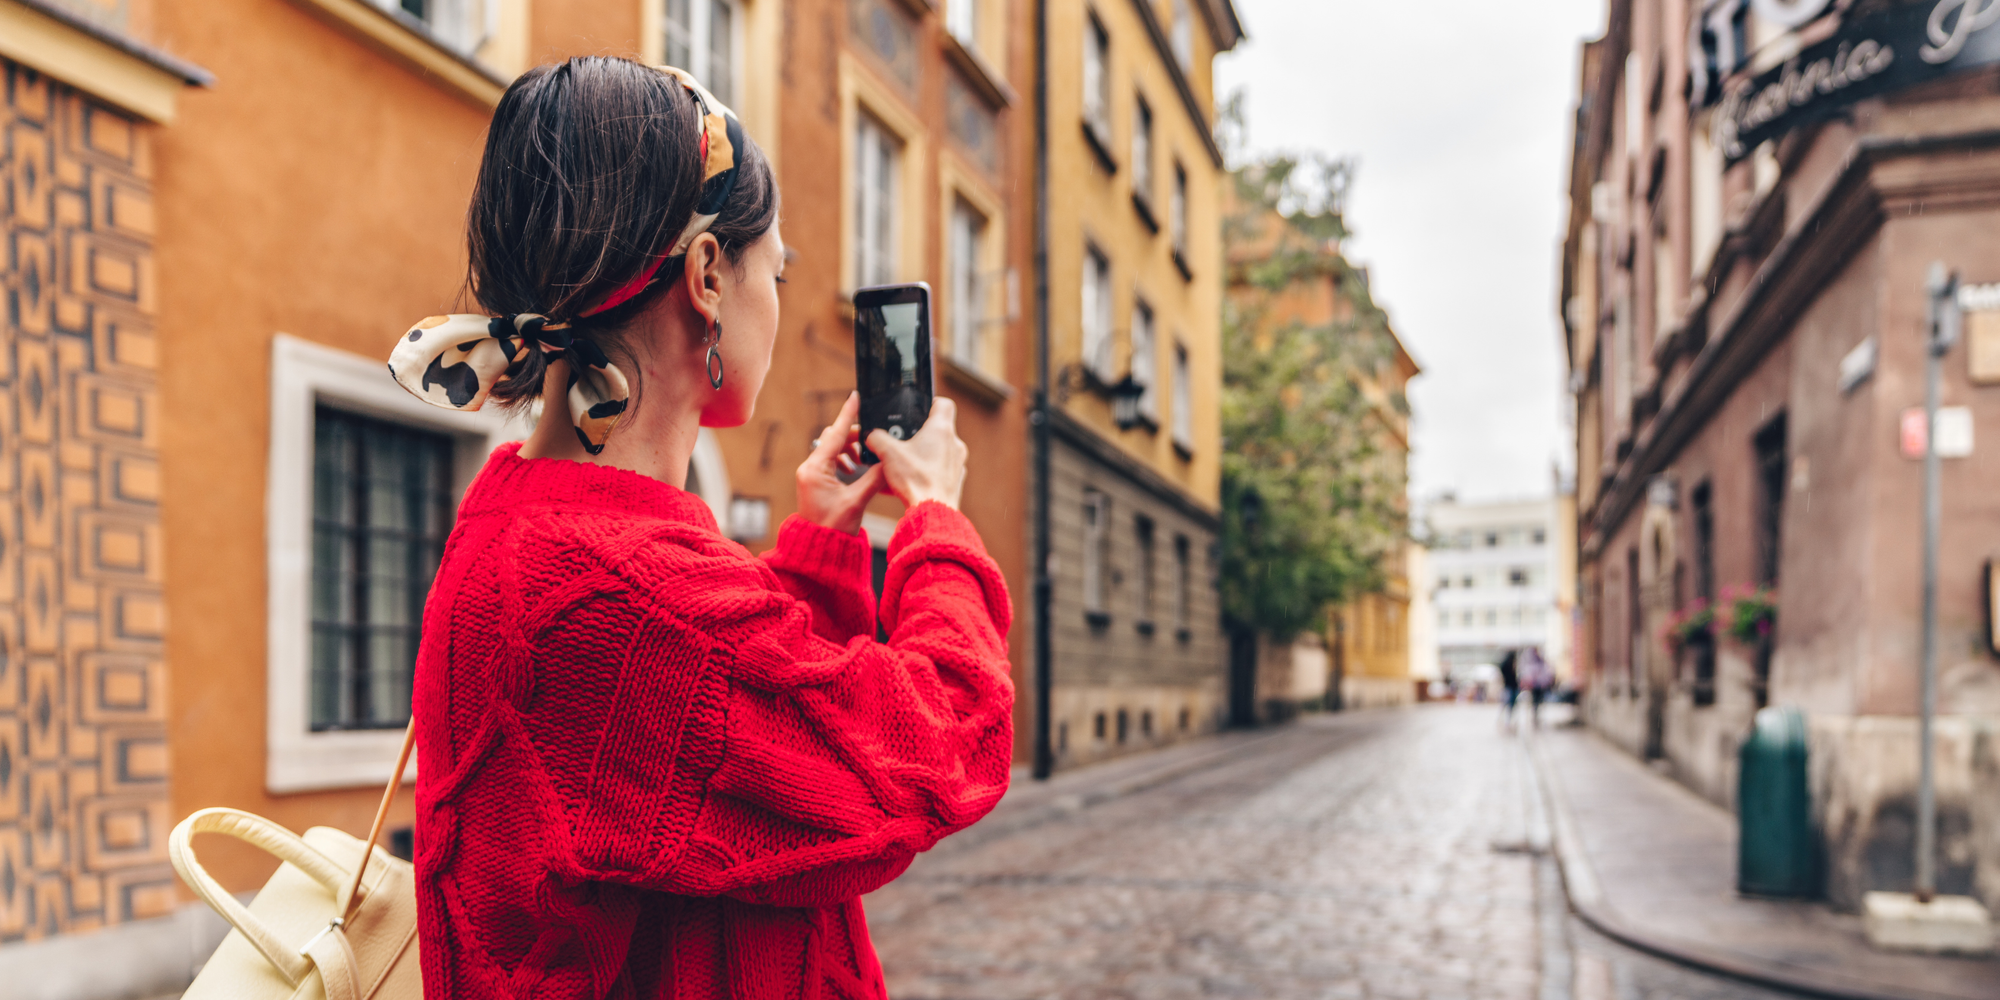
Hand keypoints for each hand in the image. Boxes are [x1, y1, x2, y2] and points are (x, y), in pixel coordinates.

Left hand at [796, 392, 884, 533]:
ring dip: (849, 449)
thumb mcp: (857, 502)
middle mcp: (809, 468)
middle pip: (833, 438)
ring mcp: (811, 474)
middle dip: (852, 437)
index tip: (855, 397)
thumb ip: (874, 479)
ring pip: (832, 448)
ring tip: (862, 461)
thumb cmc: (834, 530)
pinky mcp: (815, 481)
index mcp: (816, 469)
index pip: (836, 434)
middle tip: (870, 442)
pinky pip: (830, 460)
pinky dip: (844, 459)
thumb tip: (889, 461)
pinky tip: (854, 470)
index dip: (848, 414)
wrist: (819, 550)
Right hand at [868, 397, 966, 510]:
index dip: (930, 402)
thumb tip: (871, 435)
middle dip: (917, 435)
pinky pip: (937, 472)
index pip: (944, 403)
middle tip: (900, 441)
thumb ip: (877, 438)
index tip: (917, 409)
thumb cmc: (915, 480)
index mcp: (941, 430)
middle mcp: (954, 445)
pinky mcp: (953, 482)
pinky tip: (904, 483)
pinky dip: (922, 474)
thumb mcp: (888, 453)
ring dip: (919, 456)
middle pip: (937, 430)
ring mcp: (956, 464)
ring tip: (900, 465)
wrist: (931, 512)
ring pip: (936, 453)